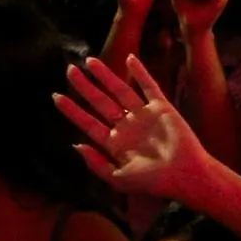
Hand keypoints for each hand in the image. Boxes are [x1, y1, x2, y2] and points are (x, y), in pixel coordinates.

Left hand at [62, 50, 215, 204]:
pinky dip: (140, 72)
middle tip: (69, 70)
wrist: (185, 176)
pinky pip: (149, 86)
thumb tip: (76, 146)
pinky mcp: (161, 108)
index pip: (88, 123)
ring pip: (120, 90)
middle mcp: (127, 127)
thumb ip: (96, 164)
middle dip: (84, 87)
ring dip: (105, 76)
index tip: (55, 96)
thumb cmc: (153, 182)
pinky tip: (129, 58)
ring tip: (90, 61)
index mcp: (115, 144)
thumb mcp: (118, 179)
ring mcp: (144, 116)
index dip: (72, 110)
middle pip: (100, 102)